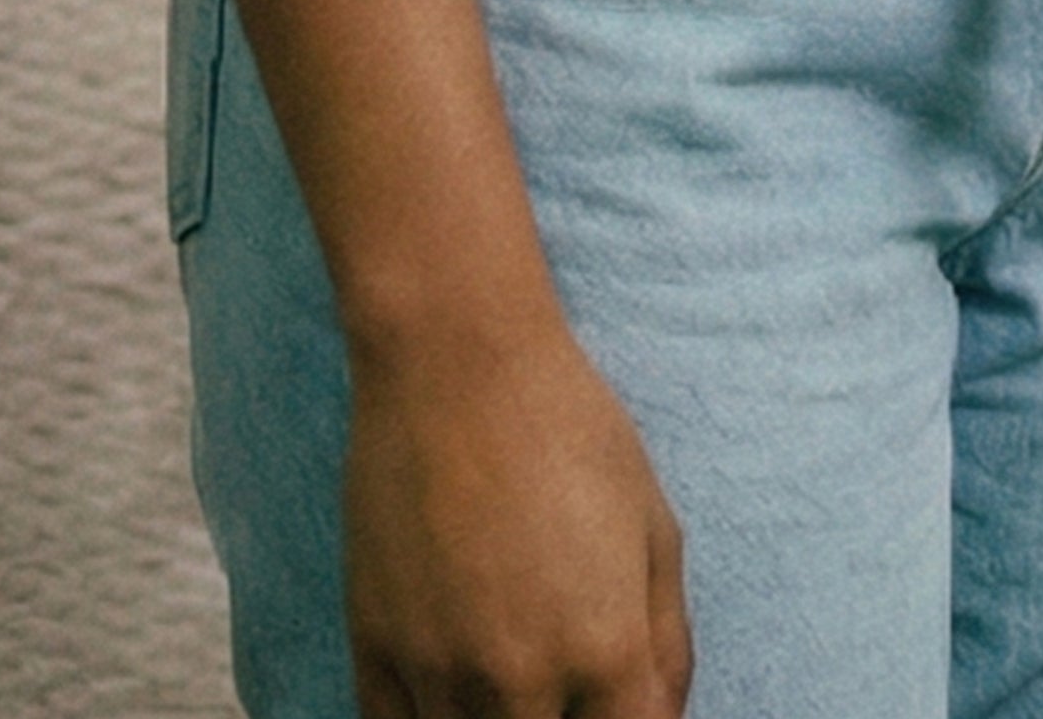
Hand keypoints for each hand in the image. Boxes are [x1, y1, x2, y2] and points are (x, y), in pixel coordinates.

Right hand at [345, 316, 691, 716]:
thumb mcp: (653, 524)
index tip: (610, 704)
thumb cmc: (566, 426)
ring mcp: (442, 673)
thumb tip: (659, 716)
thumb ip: (667, 642)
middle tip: (559, 684)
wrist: (455, 359)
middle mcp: (524, 683)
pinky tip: (448, 695)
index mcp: (607, 653)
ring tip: (507, 680)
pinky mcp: (375, 648)